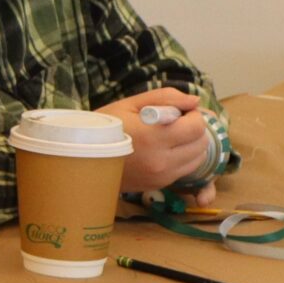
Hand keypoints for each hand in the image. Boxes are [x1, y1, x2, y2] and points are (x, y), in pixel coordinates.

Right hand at [98, 89, 214, 192]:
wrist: (82, 157)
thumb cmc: (104, 127)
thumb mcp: (130, 104)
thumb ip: (165, 97)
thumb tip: (194, 101)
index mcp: (154, 137)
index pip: (197, 127)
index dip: (194, 116)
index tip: (180, 112)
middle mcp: (162, 160)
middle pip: (201, 144)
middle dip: (194, 130)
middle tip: (177, 124)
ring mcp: (161, 176)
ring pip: (198, 159)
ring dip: (191, 146)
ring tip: (170, 138)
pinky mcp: (159, 185)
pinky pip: (185, 170)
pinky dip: (182, 159)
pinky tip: (163, 151)